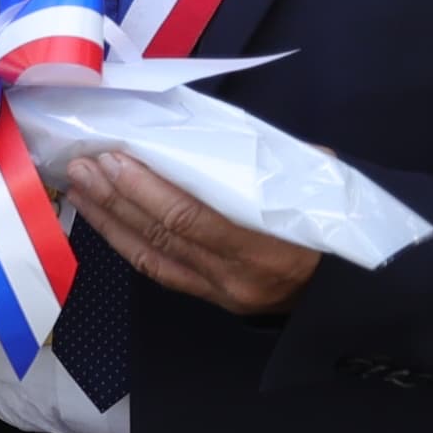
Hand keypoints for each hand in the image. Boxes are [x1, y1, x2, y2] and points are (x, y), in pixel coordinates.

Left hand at [61, 151, 319, 316]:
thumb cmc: (338, 226)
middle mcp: (236, 276)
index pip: (192, 219)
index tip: (115, 159)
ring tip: (78, 185)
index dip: (147, 191)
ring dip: (109, 217)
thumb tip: (218, 134)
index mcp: (267, 248)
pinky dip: (123, 240)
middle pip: (162, 235)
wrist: (353, 287)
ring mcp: (219, 291)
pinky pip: (156, 268)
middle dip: (116, 197)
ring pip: (150, 254)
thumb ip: (274, 163)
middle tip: (82, 163)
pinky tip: (101, 216)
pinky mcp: (208, 297)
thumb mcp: (321, 187)